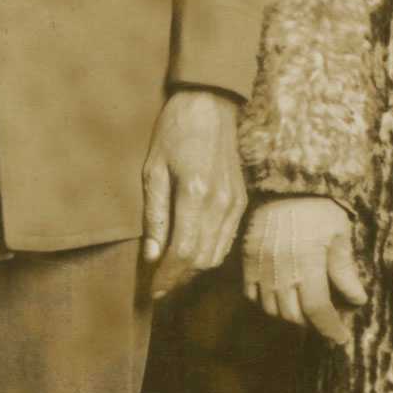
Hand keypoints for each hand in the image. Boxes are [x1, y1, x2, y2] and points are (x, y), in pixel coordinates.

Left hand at [141, 89, 245, 299]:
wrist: (210, 105)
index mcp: (195, 194)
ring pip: (216, 254)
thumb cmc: (174, 132)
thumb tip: (151, 255)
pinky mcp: (241, 201)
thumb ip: (154, 216)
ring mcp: (235, 204)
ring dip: (193, 268)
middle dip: (178, 276)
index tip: (151, 288)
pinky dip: (208, 253)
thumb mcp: (153, 171)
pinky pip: (226, 240)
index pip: (182, 252)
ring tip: (169, 270)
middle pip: (201, 259)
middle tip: (156, 282)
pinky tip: (189, 250)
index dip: (166, 276)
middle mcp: (220, 203)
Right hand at [241, 195, 366, 344]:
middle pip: (294, 316)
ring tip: (305, 308)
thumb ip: (345, 270)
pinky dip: (266, 302)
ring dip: (290, 315)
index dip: (330, 329)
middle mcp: (281, 271)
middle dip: (313, 323)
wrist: (283, 182)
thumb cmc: (318, 206)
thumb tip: (357, 300)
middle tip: (327, 318)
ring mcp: (260, 267)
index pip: (317, 310)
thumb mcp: (339, 234)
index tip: (341, 338)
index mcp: (307, 264)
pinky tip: (281, 295)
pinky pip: (252, 294)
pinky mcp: (247, 260)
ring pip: (272, 309)